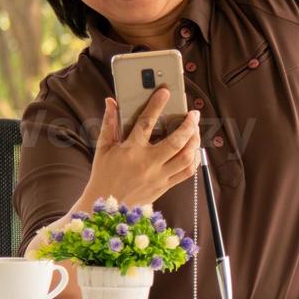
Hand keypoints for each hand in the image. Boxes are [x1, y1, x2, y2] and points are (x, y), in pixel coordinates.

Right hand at [77, 88, 200, 208]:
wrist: (107, 206)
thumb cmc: (104, 174)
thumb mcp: (103, 147)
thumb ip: (109, 123)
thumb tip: (110, 101)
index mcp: (131, 150)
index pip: (146, 122)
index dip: (156, 105)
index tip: (165, 92)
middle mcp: (148, 163)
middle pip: (176, 142)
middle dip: (189, 125)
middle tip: (193, 114)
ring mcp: (159, 177)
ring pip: (186, 158)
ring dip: (194, 141)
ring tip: (195, 130)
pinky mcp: (165, 186)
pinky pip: (186, 173)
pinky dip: (193, 159)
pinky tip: (193, 150)